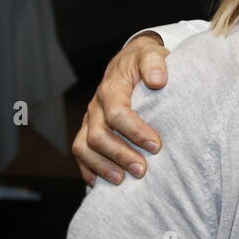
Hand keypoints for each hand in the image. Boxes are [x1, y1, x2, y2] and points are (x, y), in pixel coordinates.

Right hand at [72, 33, 169, 185]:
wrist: (132, 61)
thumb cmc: (146, 62)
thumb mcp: (153, 54)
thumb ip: (155, 63)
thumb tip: (158, 80)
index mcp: (112, 87)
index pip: (117, 112)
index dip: (135, 131)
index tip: (156, 146)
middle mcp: (96, 105)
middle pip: (98, 135)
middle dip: (119, 154)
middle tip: (142, 170)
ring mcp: (90, 120)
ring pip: (84, 147)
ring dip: (101, 166)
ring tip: (122, 181)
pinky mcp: (88, 131)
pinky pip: (80, 154)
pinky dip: (89, 170)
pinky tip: (102, 185)